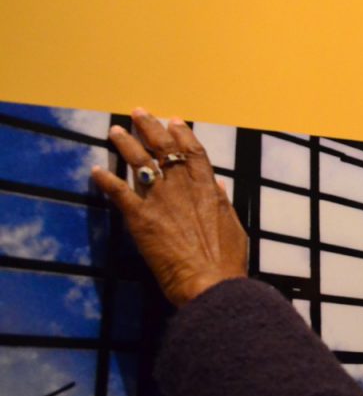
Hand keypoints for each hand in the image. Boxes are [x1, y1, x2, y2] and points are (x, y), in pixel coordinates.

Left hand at [91, 108, 247, 306]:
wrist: (211, 283)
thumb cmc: (227, 262)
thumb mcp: (233, 228)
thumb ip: (222, 204)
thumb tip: (218, 186)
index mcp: (208, 189)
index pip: (192, 151)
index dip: (182, 133)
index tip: (173, 120)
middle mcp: (182, 187)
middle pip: (163, 148)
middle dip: (150, 127)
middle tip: (138, 112)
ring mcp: (160, 201)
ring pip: (139, 163)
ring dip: (125, 145)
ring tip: (115, 131)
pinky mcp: (140, 218)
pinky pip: (119, 192)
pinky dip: (106, 180)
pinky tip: (96, 171)